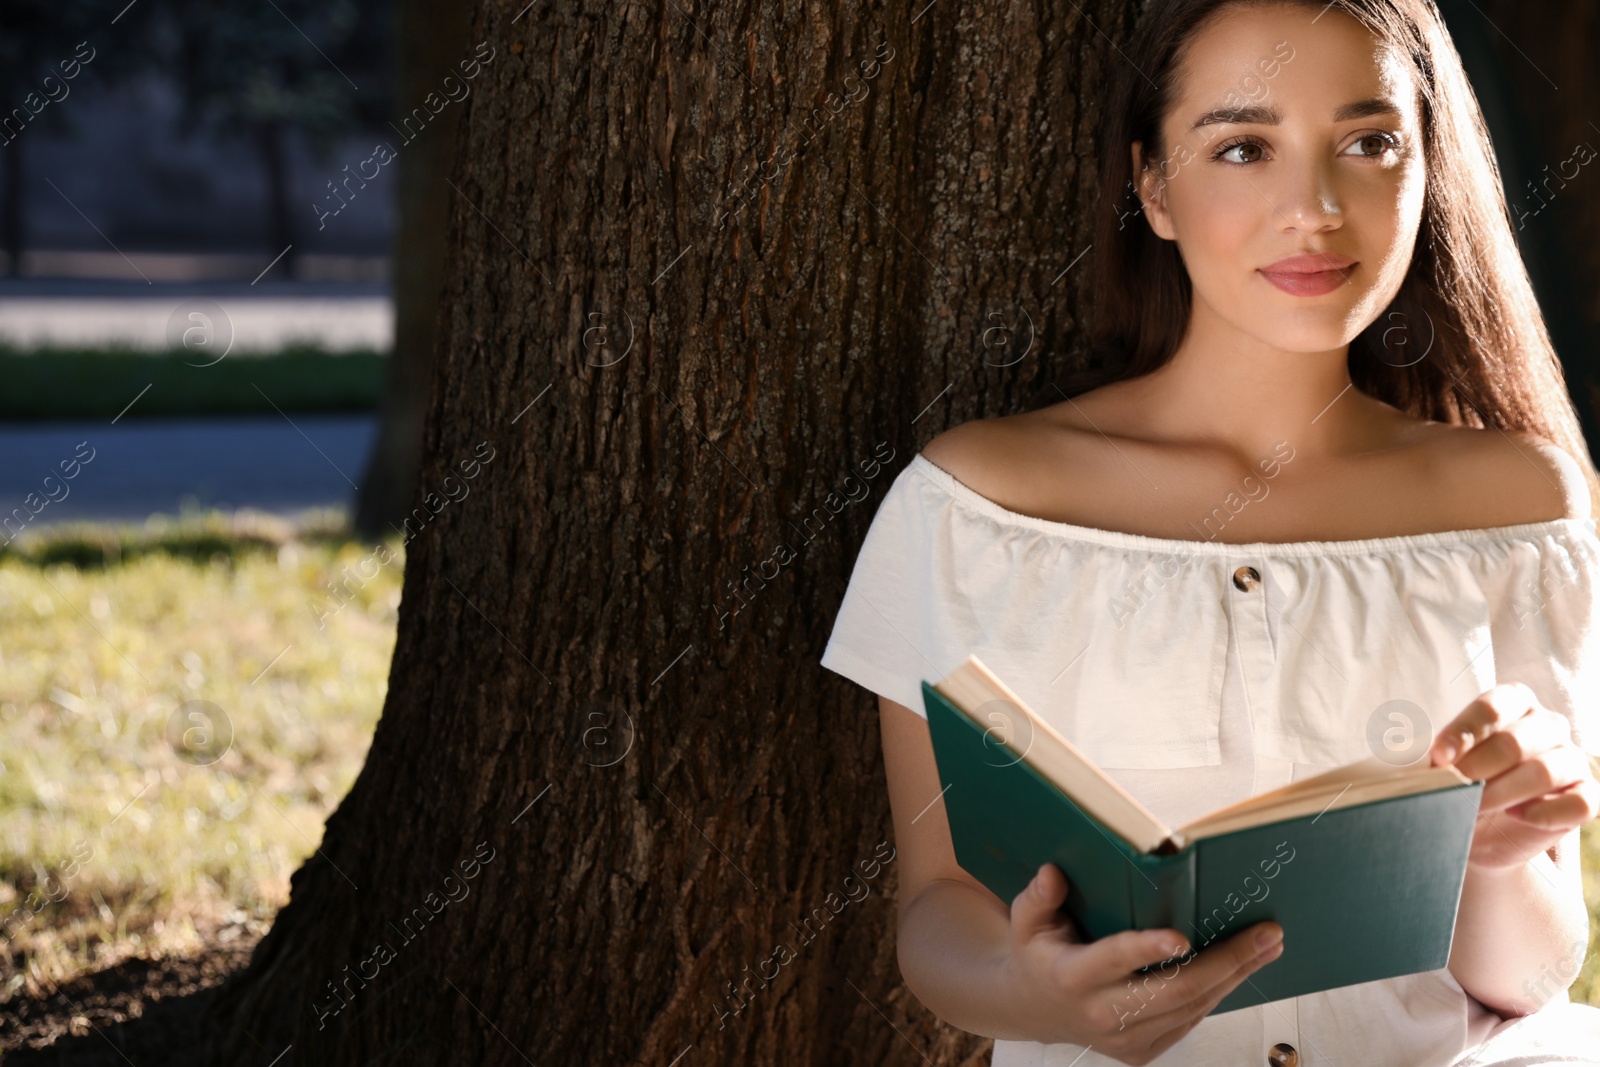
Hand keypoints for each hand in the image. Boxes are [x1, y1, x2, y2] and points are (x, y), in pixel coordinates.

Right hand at [1001, 862, 1282, 1063]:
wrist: (1034, 1010)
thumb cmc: (1038, 955)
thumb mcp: (1027, 922)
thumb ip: (1039, 897)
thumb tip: (1053, 872)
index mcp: (1072, 978)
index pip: (1114, 961)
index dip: (1147, 949)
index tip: (1182, 937)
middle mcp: (1101, 1014)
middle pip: (1175, 990)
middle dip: (1227, 960)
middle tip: (1267, 933)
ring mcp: (1126, 1039)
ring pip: (1192, 1006)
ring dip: (1235, 974)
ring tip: (1269, 944)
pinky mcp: (1143, 1050)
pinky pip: (1190, 1019)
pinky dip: (1218, 991)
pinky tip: (1241, 966)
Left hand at [1428, 683, 1599, 869]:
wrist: (1481, 831)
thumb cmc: (1461, 783)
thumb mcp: (1444, 764)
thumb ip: (1439, 755)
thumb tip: (1428, 761)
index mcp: (1513, 701)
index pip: (1491, 708)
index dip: (1463, 733)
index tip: (1437, 759)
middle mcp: (1548, 724)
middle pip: (1513, 742)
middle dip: (1476, 769)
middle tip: (1450, 789)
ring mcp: (1571, 759)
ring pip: (1543, 772)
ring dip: (1502, 793)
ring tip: (1473, 807)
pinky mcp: (1587, 796)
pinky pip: (1578, 803)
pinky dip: (1543, 813)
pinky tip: (1516, 815)